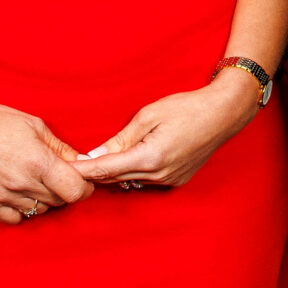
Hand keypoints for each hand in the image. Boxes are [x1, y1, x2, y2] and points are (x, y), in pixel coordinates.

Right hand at [0, 93, 91, 225]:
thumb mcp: (35, 126)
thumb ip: (60, 148)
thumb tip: (81, 162)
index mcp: (39, 162)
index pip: (75, 191)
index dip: (84, 187)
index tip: (82, 180)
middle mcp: (22, 183)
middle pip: (59, 201)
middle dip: (64, 190)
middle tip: (56, 177)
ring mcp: (2, 197)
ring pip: (38, 211)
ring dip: (43, 200)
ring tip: (34, 182)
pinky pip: (13, 219)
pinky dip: (20, 210)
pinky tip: (17, 194)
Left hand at [77, 69, 267, 193]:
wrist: (224, 113)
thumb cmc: (187, 107)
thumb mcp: (148, 115)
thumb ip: (120, 138)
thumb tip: (95, 155)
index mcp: (149, 157)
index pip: (105, 169)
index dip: (82, 170)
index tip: (63, 169)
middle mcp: (159, 175)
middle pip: (114, 179)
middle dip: (93, 172)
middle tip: (72, 164)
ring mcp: (169, 180)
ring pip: (130, 181)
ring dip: (113, 173)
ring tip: (96, 161)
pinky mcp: (177, 180)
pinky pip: (146, 180)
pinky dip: (133, 172)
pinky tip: (128, 160)